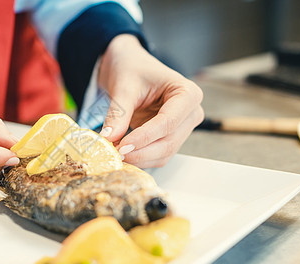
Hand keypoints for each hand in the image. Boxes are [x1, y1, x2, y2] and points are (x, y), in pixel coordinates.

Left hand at [97, 34, 203, 167]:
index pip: (168, 122)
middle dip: (140, 152)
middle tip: (114, 153)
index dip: (145, 137)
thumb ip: (118, 114)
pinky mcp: (170, 138)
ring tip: (114, 153)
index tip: (122, 146)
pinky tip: (122, 153)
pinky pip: (157, 156)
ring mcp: (182, 128)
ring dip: (139, 158)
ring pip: (163, 154)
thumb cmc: (132, 69)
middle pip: (168, 142)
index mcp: (188, 93)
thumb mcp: (123, 87)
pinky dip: (139, 158)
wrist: (130, 68)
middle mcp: (191, 113)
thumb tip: (109, 139)